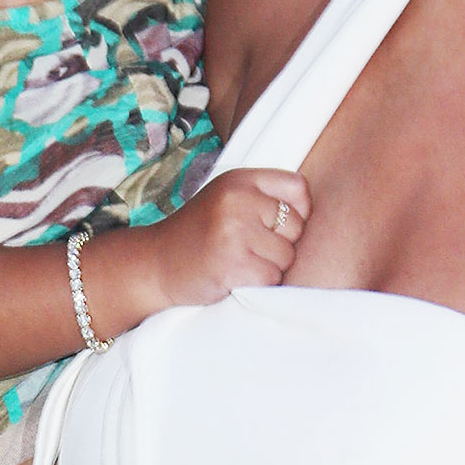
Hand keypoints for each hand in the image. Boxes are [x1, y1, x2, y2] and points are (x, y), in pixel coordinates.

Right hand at [86, 168, 309, 331]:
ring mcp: (234, 231)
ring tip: (237, 263)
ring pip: (286, 256)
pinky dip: (256, 284)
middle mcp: (238, 200)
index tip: (274, 227)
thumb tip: (310, 212)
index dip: (297, 213)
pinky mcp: (232, 263)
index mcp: (240, 180)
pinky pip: (270, 278)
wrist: (154, 264)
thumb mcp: (227, 201)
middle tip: (247, 249)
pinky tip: (233, 277)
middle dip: (280, 245)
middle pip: (297, 227)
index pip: (298, 189)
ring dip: (268, 268)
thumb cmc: (198, 236)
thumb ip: (263, 199)